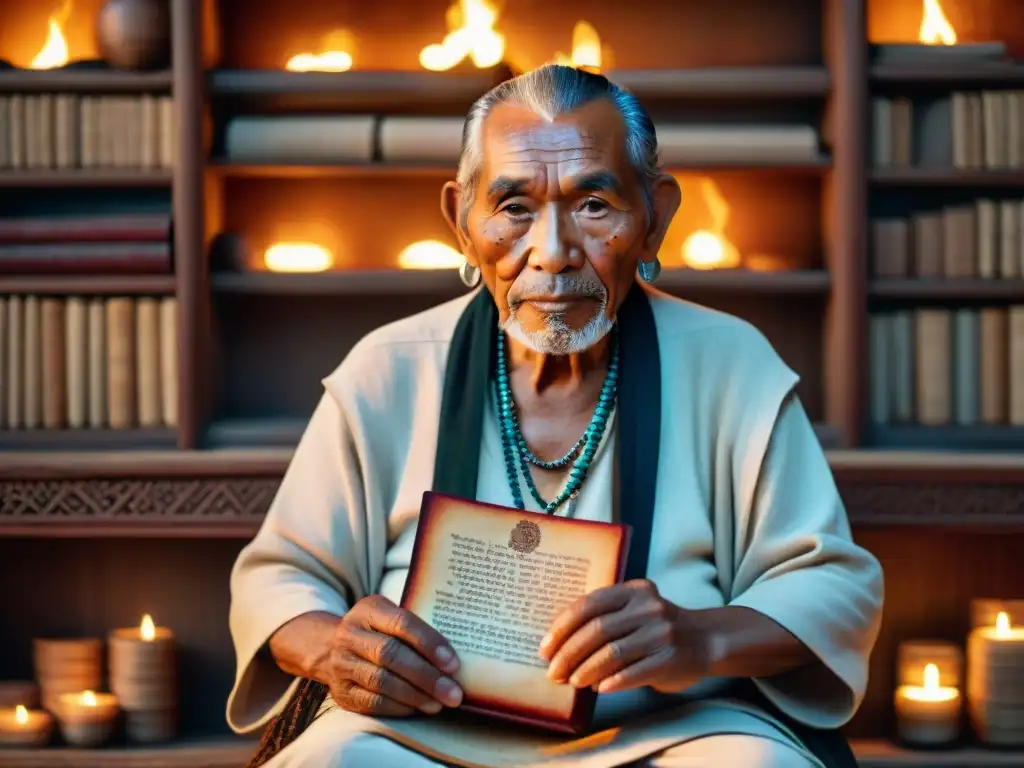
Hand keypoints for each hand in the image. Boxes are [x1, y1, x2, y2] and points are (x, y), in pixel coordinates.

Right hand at [325, 595, 462, 716]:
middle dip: (426, 676)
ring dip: (415, 696)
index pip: (402, 623)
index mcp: (369, 609)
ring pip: (381, 682)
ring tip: (439, 703)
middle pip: (391, 655)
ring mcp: (342, 663)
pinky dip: (399, 708)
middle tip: (453, 692)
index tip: (453, 664)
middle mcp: (351, 634)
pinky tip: (418, 709)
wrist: (329, 648)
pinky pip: (372, 702)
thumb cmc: (376, 632)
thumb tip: (456, 657)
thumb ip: (415, 629)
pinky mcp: (341, 691)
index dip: (429, 643)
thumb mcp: (389, 617)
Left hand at [538, 580, 710, 694]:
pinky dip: (612, 682)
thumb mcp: (635, 610)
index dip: (562, 627)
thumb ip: (605, 618)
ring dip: (586, 670)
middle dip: (569, 654)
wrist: (707, 640)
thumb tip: (559, 647)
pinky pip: (634, 671)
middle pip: (597, 630)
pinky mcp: (671, 658)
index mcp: (633, 590)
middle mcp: (648, 607)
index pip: (588, 605)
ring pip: (612, 652)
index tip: (544, 649)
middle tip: (553, 673)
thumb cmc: (658, 628)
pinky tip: (599, 689)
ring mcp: (662, 632)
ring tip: (573, 682)